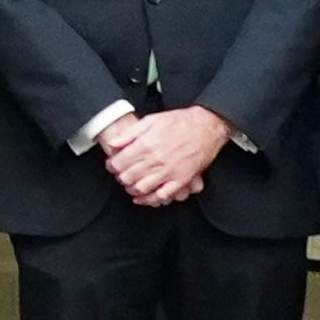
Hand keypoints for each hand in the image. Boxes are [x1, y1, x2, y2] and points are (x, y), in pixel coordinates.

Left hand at [100, 104, 228, 206]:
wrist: (208, 125)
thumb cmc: (181, 121)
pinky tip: (144, 198)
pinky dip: (151, 199)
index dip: (112, 166)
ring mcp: (170, 171)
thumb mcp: (151, 120)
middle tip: (120, 175)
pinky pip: (163, 195)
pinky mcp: (182, 179)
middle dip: (120, 177)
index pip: (119, 163)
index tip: (112, 165)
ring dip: (132, 189)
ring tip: (130, 185)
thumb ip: (129, 134)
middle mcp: (156, 160)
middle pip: (128, 177)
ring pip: (142, 188)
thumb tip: (113, 144)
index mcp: (146, 145)